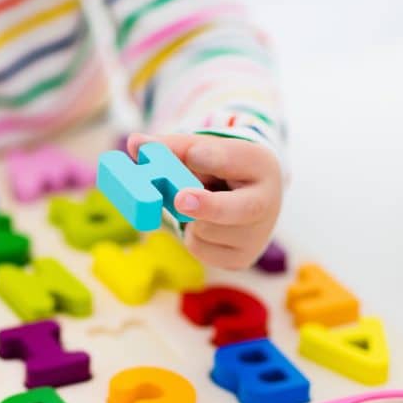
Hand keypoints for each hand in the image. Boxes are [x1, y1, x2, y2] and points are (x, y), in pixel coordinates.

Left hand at [127, 133, 282, 269]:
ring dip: (189, 219)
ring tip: (199, 205)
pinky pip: (200, 250)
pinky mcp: (241, 260)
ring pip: (206, 231)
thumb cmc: (221, 171)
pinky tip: (204, 226)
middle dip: (208, 206)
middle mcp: (268, 202)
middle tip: (179, 200)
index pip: (236, 159)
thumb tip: (135, 143)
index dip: (213, 158)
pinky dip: (192, 238)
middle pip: (241, 209)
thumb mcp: (203, 152)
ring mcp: (257, 235)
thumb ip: (171, 147)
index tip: (193, 153)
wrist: (249, 202)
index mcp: (260, 164)